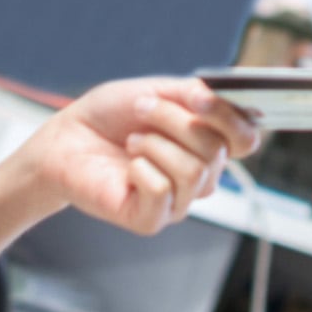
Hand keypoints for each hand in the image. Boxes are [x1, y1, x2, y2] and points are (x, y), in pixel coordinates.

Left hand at [23, 77, 261, 235]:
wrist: (65, 140)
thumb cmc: (110, 116)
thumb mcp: (153, 91)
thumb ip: (190, 94)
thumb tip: (214, 98)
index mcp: (207, 144)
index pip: (246, 139)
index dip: (230, 117)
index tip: (198, 96)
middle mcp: (200, 176)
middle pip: (216, 150)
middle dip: (174, 120)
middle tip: (141, 108)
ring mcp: (178, 202)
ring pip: (193, 171)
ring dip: (155, 143)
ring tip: (131, 140)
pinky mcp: (151, 219)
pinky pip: (163, 191)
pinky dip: (140, 169)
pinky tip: (126, 167)